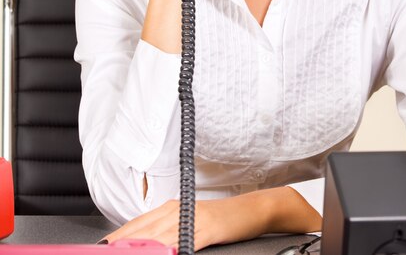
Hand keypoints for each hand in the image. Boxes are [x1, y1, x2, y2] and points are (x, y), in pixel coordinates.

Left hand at [101, 194, 272, 251]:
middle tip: (105, 251)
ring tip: (124, 254)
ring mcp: (190, 218)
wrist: (248, 211)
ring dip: (141, 248)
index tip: (102, 247)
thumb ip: (167, 234)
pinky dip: (170, 249)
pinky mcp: (205, 228)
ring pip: (157, 237)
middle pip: (142, 230)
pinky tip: (162, 253)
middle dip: (122, 244)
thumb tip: (147, 247)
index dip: (117, 238)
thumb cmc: (218, 220)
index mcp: (168, 209)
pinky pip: (183, 241)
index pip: (136, 225)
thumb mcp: (188, 224)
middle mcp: (175, 210)